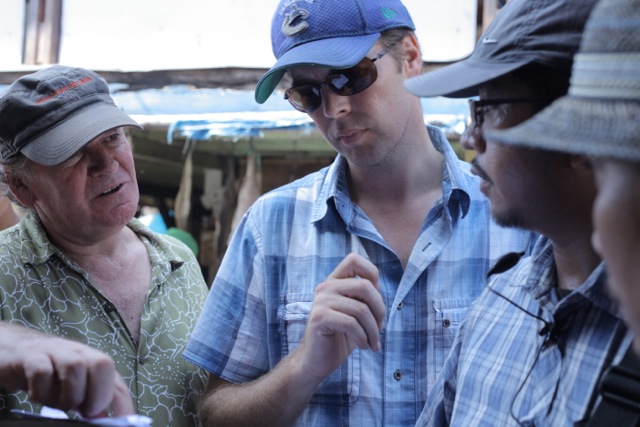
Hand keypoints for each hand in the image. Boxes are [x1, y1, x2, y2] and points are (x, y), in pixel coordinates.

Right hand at [0, 324, 133, 417]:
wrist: (14, 350)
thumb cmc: (48, 372)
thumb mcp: (71, 387)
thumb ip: (89, 399)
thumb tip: (103, 418)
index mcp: (92, 362)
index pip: (116, 381)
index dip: (122, 403)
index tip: (122, 422)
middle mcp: (78, 353)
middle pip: (102, 364)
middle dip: (99, 393)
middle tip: (87, 412)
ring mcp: (55, 352)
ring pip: (74, 366)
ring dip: (70, 394)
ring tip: (60, 404)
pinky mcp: (30, 356)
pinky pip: (41, 371)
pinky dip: (41, 390)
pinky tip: (36, 395)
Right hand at [297, 253, 384, 381]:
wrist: (316, 361)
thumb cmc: (340, 337)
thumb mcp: (356, 313)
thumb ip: (365, 297)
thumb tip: (378, 286)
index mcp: (334, 282)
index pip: (354, 260)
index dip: (372, 274)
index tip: (374, 300)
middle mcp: (326, 287)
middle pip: (365, 286)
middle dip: (379, 310)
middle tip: (378, 329)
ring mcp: (321, 301)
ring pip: (361, 309)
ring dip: (373, 330)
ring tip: (372, 342)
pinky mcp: (319, 318)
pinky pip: (351, 324)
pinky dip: (363, 337)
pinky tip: (363, 346)